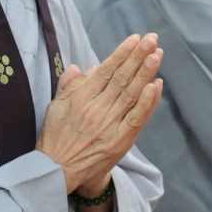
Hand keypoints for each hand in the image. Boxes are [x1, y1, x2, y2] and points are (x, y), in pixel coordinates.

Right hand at [37, 32, 163, 195]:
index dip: (121, 53)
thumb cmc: (55, 138)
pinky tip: (156, 86)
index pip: (105, 70)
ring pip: (131, 94)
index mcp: (80, 98)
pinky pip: (136, 118)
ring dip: (146, 73)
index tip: (135, 39)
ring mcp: (109, 125)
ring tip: (157, 54)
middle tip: (152, 39)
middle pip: (121, 78)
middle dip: (138, 56)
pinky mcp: (119, 141)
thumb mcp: (55, 107)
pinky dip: (147, 102)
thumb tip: (82, 66)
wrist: (56, 172)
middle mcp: (95, 108)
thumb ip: (68, 85)